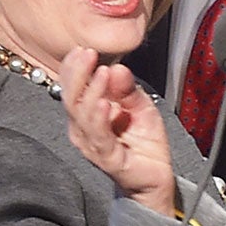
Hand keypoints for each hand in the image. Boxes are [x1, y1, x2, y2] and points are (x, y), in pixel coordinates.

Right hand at [60, 49, 177, 215]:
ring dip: (91, 91)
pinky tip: (105, 104)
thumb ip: (127, 88)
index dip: (73, 67)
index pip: (71, 86)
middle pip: (71, 97)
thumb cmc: (143, 142)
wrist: (155, 176)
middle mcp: (83, 128)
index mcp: (86, 112)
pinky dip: (99, 118)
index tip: (83, 49)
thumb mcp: (140, 105)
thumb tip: (117, 67)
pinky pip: (98, 137)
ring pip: (81, 115)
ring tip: (101, 73)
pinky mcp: (106, 158)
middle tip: (88, 54)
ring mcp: (91, 144)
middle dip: (77, 73)